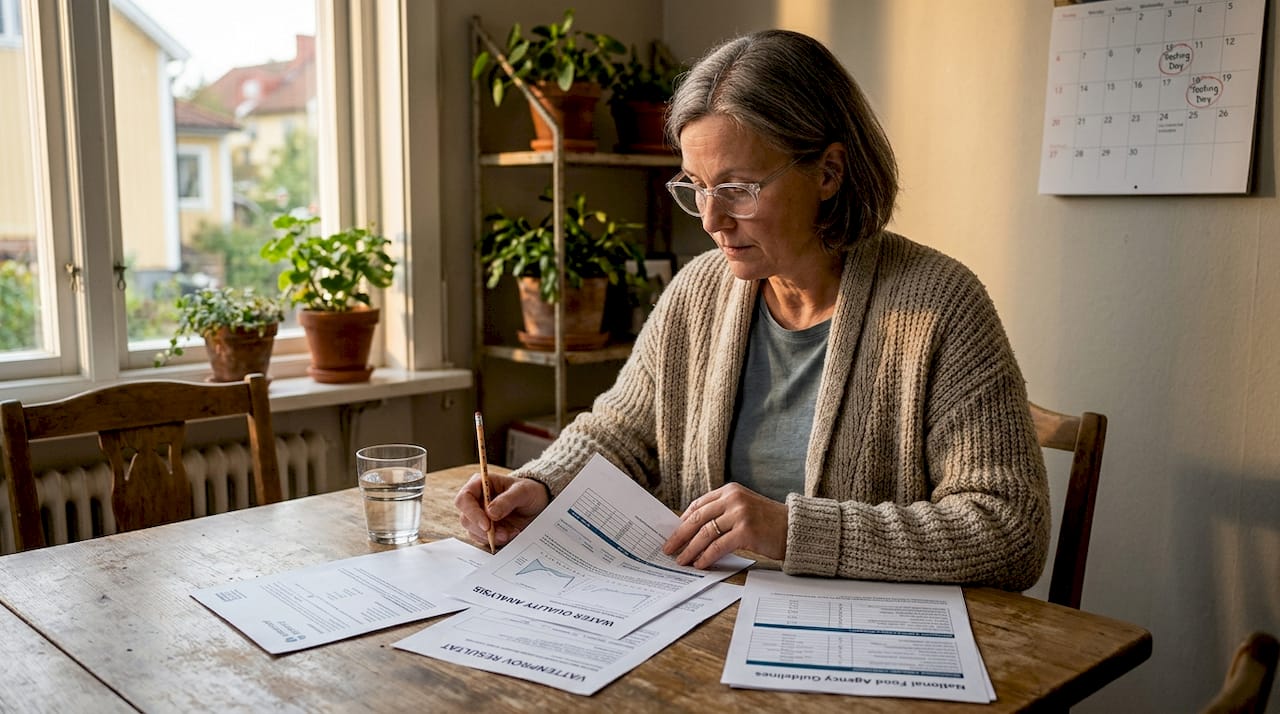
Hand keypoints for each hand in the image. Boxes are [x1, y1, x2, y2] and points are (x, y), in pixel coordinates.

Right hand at [453, 473, 549, 548]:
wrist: (538, 505)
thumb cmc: (529, 492)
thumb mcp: (523, 491)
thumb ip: (507, 500)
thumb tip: (490, 513)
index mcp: (481, 484)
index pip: (464, 498)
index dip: (472, 512)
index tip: (486, 525)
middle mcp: (476, 501)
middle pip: (466, 518)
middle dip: (483, 530)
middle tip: (503, 534)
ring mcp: (479, 516)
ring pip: (473, 532)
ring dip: (491, 537)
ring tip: (511, 533)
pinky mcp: (485, 530)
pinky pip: (483, 540)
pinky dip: (496, 541)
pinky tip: (511, 535)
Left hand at [661, 482, 787, 567]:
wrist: (796, 529)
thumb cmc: (769, 523)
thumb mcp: (744, 508)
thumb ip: (723, 513)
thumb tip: (693, 531)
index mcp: (730, 491)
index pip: (698, 505)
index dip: (682, 521)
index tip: (673, 534)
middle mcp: (733, 499)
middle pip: (697, 518)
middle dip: (680, 535)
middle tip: (668, 548)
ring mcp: (740, 514)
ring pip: (705, 533)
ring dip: (690, 549)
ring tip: (681, 560)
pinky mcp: (746, 531)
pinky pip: (718, 546)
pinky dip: (706, 556)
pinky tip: (700, 564)